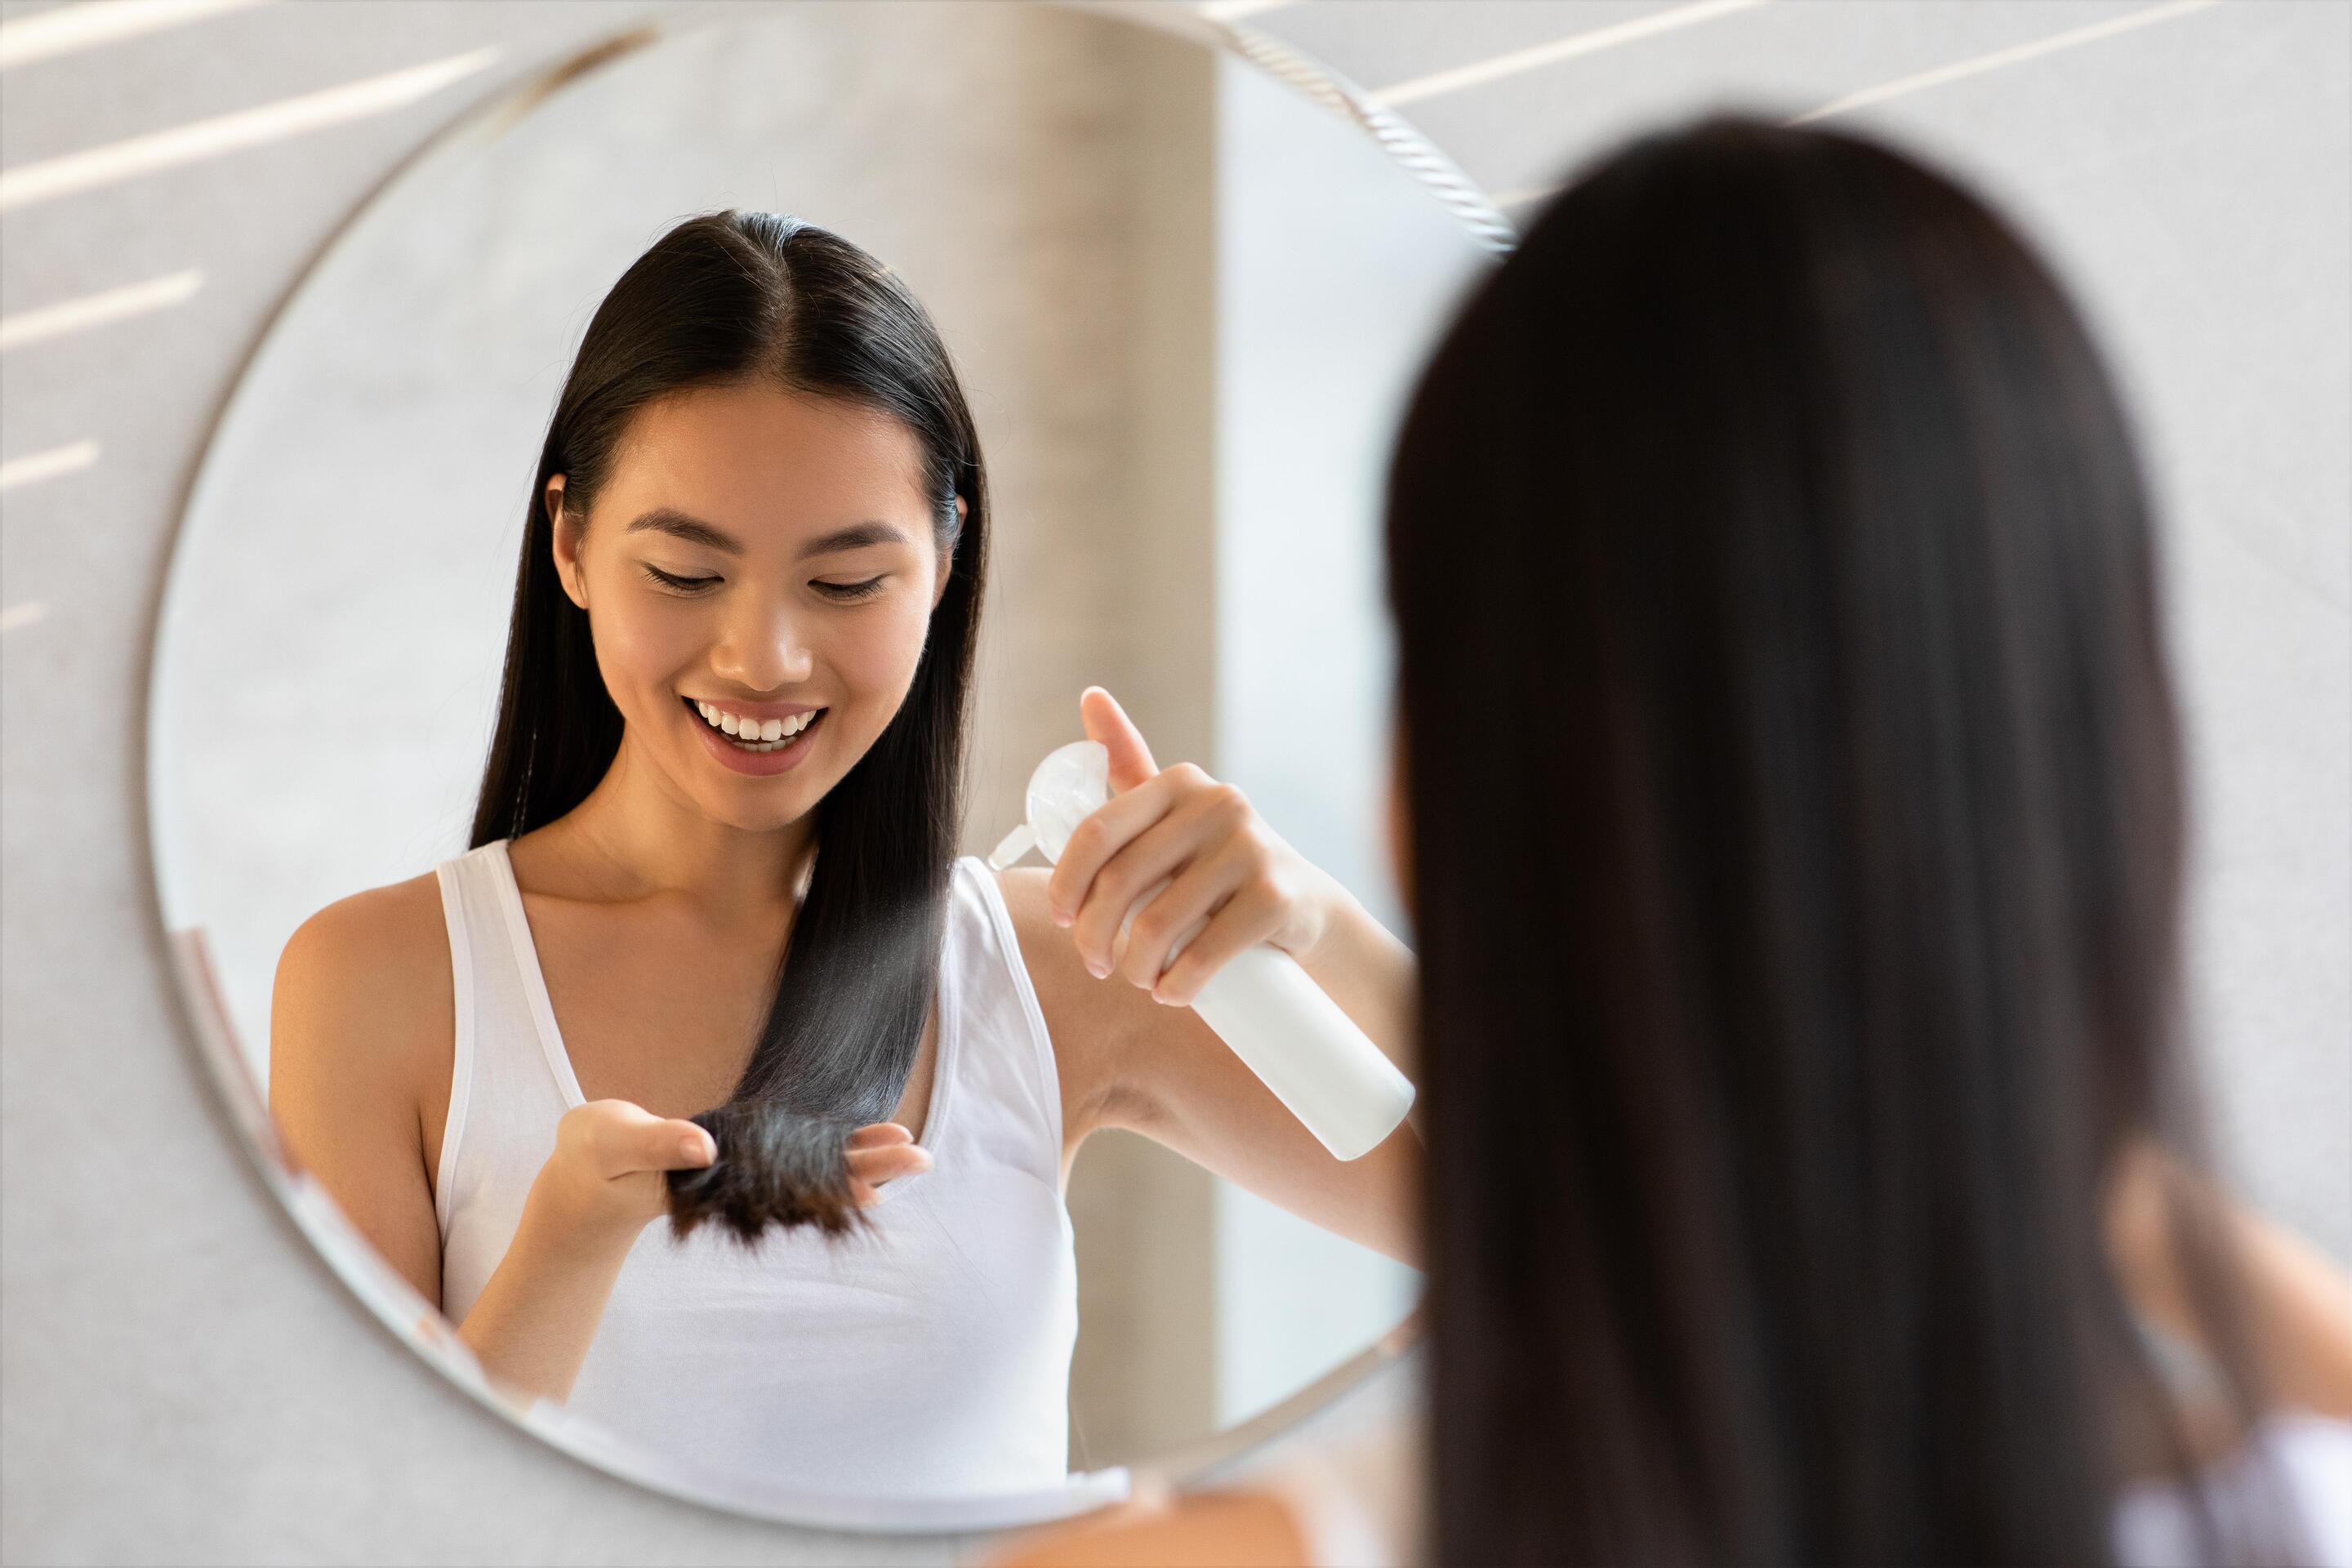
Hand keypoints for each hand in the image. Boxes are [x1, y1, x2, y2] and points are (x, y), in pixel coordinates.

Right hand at [530, 1103, 930, 1241]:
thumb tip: (708, 1147)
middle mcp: (738, 1181)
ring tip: (911, 1148)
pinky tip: (860, 1143)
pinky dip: (829, 1147)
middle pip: (811, 1178)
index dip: (832, 1179)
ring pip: (810, 1167)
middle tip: (924, 1156)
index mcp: (714, 1181)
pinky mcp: (736, 1155)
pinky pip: (794, 1154)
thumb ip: (656, 1145)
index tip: (880, 1182)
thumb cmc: (592, 1160)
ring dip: (860, 1158)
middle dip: (869, 1168)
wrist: (583, 1177)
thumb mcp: (611, 1143)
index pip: (786, 1183)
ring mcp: (741, 1170)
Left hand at [1045, 686, 1345, 1006]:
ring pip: (1158, 925)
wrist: (1301, 904)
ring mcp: (1250, 847)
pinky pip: (1204, 952)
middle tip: (1099, 966)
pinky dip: (1178, 984)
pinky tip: (1173, 991)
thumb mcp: (1171, 813)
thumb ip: (1129, 763)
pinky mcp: (1275, 895)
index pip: (1096, 833)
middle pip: (1121, 885)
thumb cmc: (1213, 863)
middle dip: (1096, 939)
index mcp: (1177, 782)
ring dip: (1136, 968)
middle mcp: (1216, 803)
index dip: (1067, 885)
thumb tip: (1090, 696)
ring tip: (1139, 979)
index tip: (1064, 920)